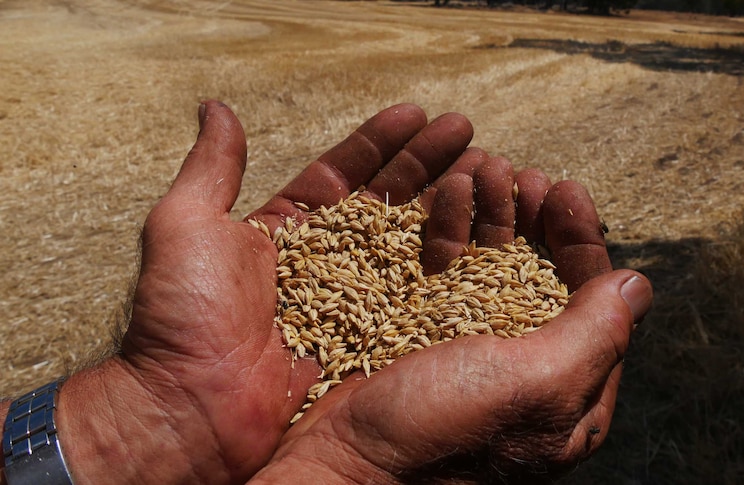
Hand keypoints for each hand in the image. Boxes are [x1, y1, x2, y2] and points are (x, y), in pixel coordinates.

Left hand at [48, 101, 481, 483]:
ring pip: (410, 241)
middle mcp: (326, 262)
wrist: (195, 409)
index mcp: (286, 230)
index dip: (379, 142)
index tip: (416, 113)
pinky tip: (478, 232)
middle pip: (386, 201)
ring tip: (481, 166)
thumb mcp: (186, 225)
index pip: (342, 174)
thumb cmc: (185, 315)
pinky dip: (448, 261)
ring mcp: (354, 301)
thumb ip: (213, 168)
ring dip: (445, 201)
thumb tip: (215, 107)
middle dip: (426, 162)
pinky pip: (417, 293)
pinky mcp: (374, 337)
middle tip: (464, 130)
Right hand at [248, 157, 652, 481]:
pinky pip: (444, 271)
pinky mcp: (419, 335)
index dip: (583, 242)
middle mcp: (523, 371)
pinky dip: (448, 229)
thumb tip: (640, 285)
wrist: (341, 464)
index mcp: (569, 395)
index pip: (596, 305)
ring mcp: (468, 351)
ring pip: (492, 265)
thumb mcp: (537, 384)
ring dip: (493, 212)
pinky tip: (446, 194)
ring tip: (482, 170)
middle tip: (522, 175)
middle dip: (535, 219)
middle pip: (543, 276)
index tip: (566, 190)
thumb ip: (596, 334)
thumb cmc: (444, 432)